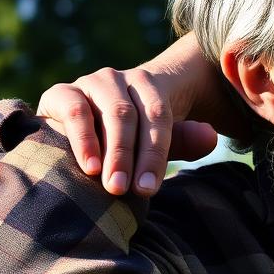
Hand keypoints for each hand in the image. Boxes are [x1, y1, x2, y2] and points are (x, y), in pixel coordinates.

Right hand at [36, 35, 220, 195]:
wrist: (73, 131)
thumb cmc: (124, 142)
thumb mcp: (153, 142)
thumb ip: (181, 141)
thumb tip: (212, 137)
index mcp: (148, 88)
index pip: (158, 118)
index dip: (155, 154)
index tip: (149, 188)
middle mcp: (120, 81)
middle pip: (132, 115)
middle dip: (133, 157)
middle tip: (130, 192)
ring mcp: (91, 83)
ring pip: (110, 112)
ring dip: (113, 151)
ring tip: (112, 185)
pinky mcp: (61, 92)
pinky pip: (76, 111)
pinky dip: (83, 139)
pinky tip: (89, 167)